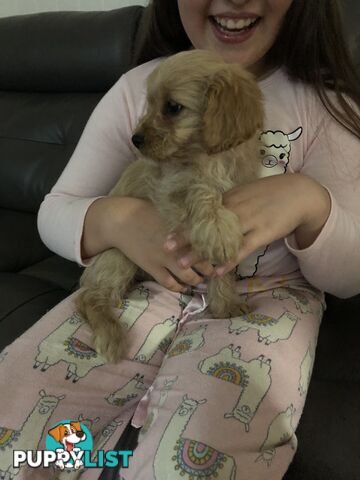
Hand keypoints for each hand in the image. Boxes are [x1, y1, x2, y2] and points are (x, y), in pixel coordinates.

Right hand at [104, 197, 213, 292]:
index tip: (222, 255)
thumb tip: (205, 219)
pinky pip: (170, 283)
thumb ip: (187, 219)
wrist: (120, 220)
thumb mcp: (170, 211)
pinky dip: (179, 287)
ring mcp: (165, 259)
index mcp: (184, 230)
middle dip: (211, 270)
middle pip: (202, 264)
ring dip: (197, 281)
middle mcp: (178, 246)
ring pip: (188, 277)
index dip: (218, 253)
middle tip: (214, 271)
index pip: (208, 245)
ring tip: (201, 280)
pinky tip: (184, 287)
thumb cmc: (145, 211)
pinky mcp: (152, 267)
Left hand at [164, 173, 330, 275]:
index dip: (184, 226)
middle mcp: (235, 209)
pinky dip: (229, 260)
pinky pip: (243, 249)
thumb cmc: (270, 193)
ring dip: (200, 253)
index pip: (201, 214)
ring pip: (220, 239)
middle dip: (185, 238)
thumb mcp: (245, 193)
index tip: (167, 236)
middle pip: (206, 226)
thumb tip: (209, 214)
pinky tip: (217, 270)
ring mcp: (249, 221)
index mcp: (230, 198)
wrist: (300, 194)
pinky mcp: (262, 233)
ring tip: (183, 265)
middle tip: (167, 249)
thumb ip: (228, 202)